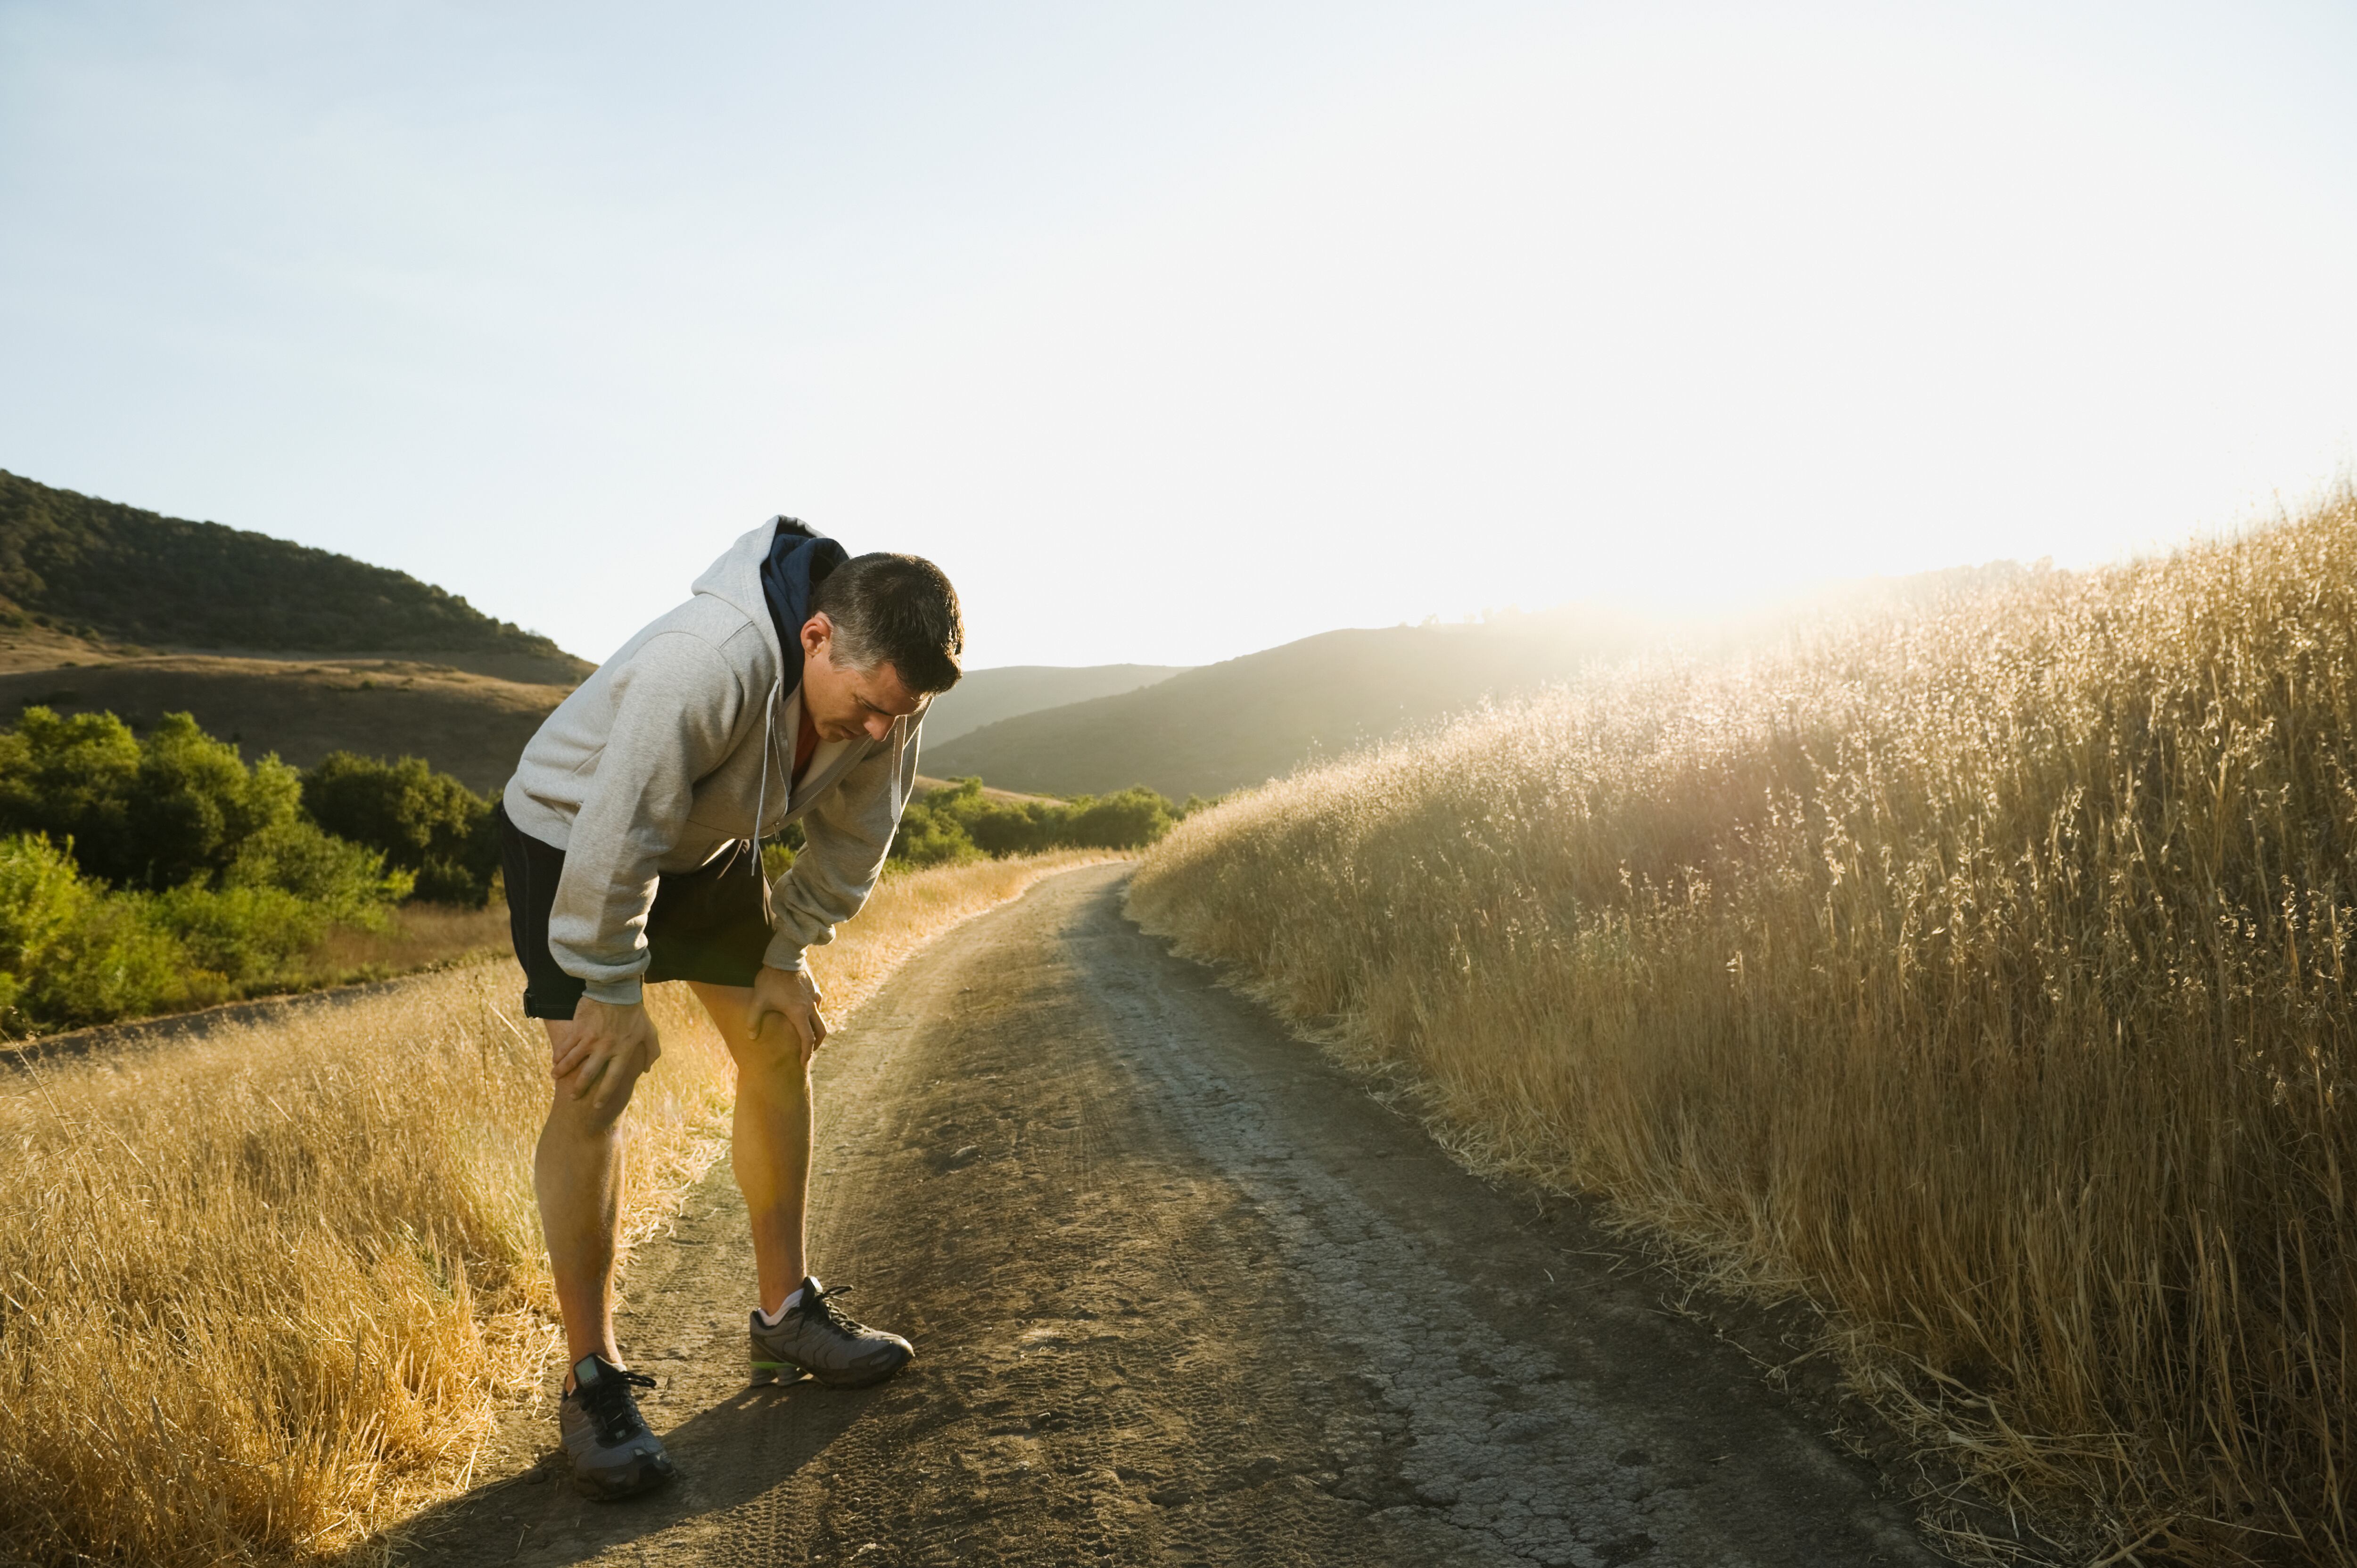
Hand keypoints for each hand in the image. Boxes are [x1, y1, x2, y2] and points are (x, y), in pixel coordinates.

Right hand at [549, 997, 662, 1113]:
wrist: (617, 990)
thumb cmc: (634, 1012)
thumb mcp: (649, 1031)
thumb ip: (652, 1051)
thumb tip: (648, 1069)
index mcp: (623, 1051)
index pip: (613, 1079)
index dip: (604, 1094)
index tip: (596, 1105)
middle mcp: (605, 1048)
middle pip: (589, 1074)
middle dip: (579, 1088)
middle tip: (573, 1097)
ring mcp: (590, 1039)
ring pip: (573, 1061)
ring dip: (562, 1071)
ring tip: (555, 1078)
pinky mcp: (579, 1029)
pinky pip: (566, 1045)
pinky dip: (559, 1054)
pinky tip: (554, 1061)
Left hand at [746, 964, 828, 1067]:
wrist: (784, 956)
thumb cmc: (770, 979)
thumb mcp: (759, 1000)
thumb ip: (754, 1020)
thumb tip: (751, 1037)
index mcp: (799, 1013)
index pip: (807, 1039)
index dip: (806, 1053)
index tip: (802, 1062)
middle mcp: (811, 1007)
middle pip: (821, 1031)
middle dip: (816, 1044)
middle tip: (808, 1052)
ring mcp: (814, 997)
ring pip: (820, 1018)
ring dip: (815, 1029)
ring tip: (806, 1034)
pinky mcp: (814, 988)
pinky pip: (817, 1005)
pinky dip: (814, 1014)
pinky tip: (804, 1012)